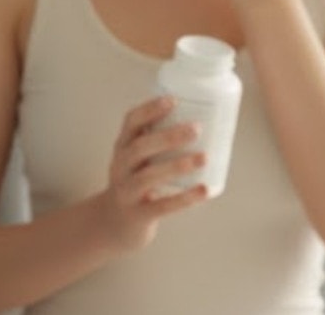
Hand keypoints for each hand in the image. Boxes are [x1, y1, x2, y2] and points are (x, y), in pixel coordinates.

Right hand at [91, 96, 207, 253]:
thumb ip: (162, 140)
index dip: (149, 110)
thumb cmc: (137, 181)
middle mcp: (121, 167)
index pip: (130, 123)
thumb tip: (211, 118)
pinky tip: (204, 190)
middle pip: (139, 148)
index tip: (173, 100)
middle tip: (197, 129)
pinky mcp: (138, 215)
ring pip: (147, 177)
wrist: (113, 223)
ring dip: (177, 166)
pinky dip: (184, 198)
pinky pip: (161, 206)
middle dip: (168, 137)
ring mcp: (127, 192)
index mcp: (124, 147)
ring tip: (203, 158)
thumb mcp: (140, 158)